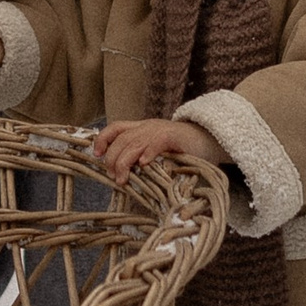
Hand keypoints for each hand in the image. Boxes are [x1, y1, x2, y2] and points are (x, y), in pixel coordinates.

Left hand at [94, 115, 229, 180]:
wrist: (208, 140)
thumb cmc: (183, 150)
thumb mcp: (157, 151)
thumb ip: (142, 157)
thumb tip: (123, 176)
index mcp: (142, 128)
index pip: (116, 128)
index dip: (103, 140)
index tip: (97, 155)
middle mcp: (147, 127)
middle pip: (121, 140)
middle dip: (113, 159)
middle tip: (115, 177)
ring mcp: (160, 130)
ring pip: (134, 143)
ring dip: (125, 162)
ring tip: (123, 178)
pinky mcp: (173, 136)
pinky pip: (156, 142)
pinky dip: (148, 152)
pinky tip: (144, 164)